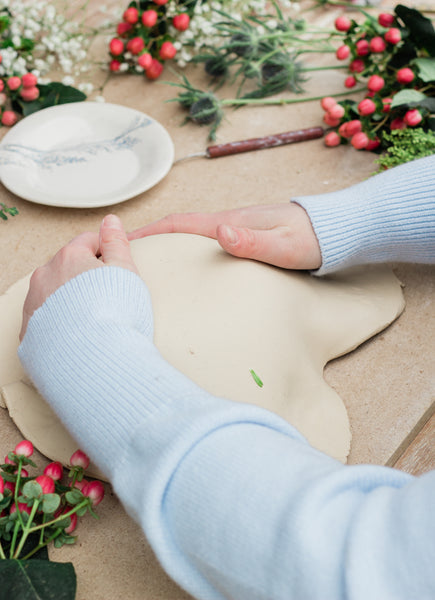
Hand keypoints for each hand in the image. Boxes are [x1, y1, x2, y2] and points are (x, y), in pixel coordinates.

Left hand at [20, 214, 137, 340]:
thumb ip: (117, 243)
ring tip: (92, 318)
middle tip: (108, 296)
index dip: (106, 252)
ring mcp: (34, 305)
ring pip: (53, 293)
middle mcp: (45, 277)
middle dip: (85, 277)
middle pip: (67, 268)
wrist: (93, 361)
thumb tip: (110, 222)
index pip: (87, 242)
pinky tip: (78, 334)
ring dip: (69, 299)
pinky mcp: (30, 334)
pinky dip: (59, 323)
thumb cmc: (113, 316)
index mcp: (69, 258)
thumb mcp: (126, 271)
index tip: (116, 267)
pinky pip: (45, 320)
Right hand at [128, 203, 321, 270]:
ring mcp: (236, 229)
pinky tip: (185, 266)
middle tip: (127, 256)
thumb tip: (219, 233)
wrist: (334, 230)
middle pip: (180, 229)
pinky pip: (206, 244)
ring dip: (167, 246)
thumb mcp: (284, 247)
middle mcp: (229, 223)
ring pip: (192, 237)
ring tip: (148, 264)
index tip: (124, 239)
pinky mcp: (244, 238)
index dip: (151, 230)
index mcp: (232, 222)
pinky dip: (187, 251)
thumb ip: (253, 242)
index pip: (182, 223)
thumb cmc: (312, 240)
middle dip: (151, 239)